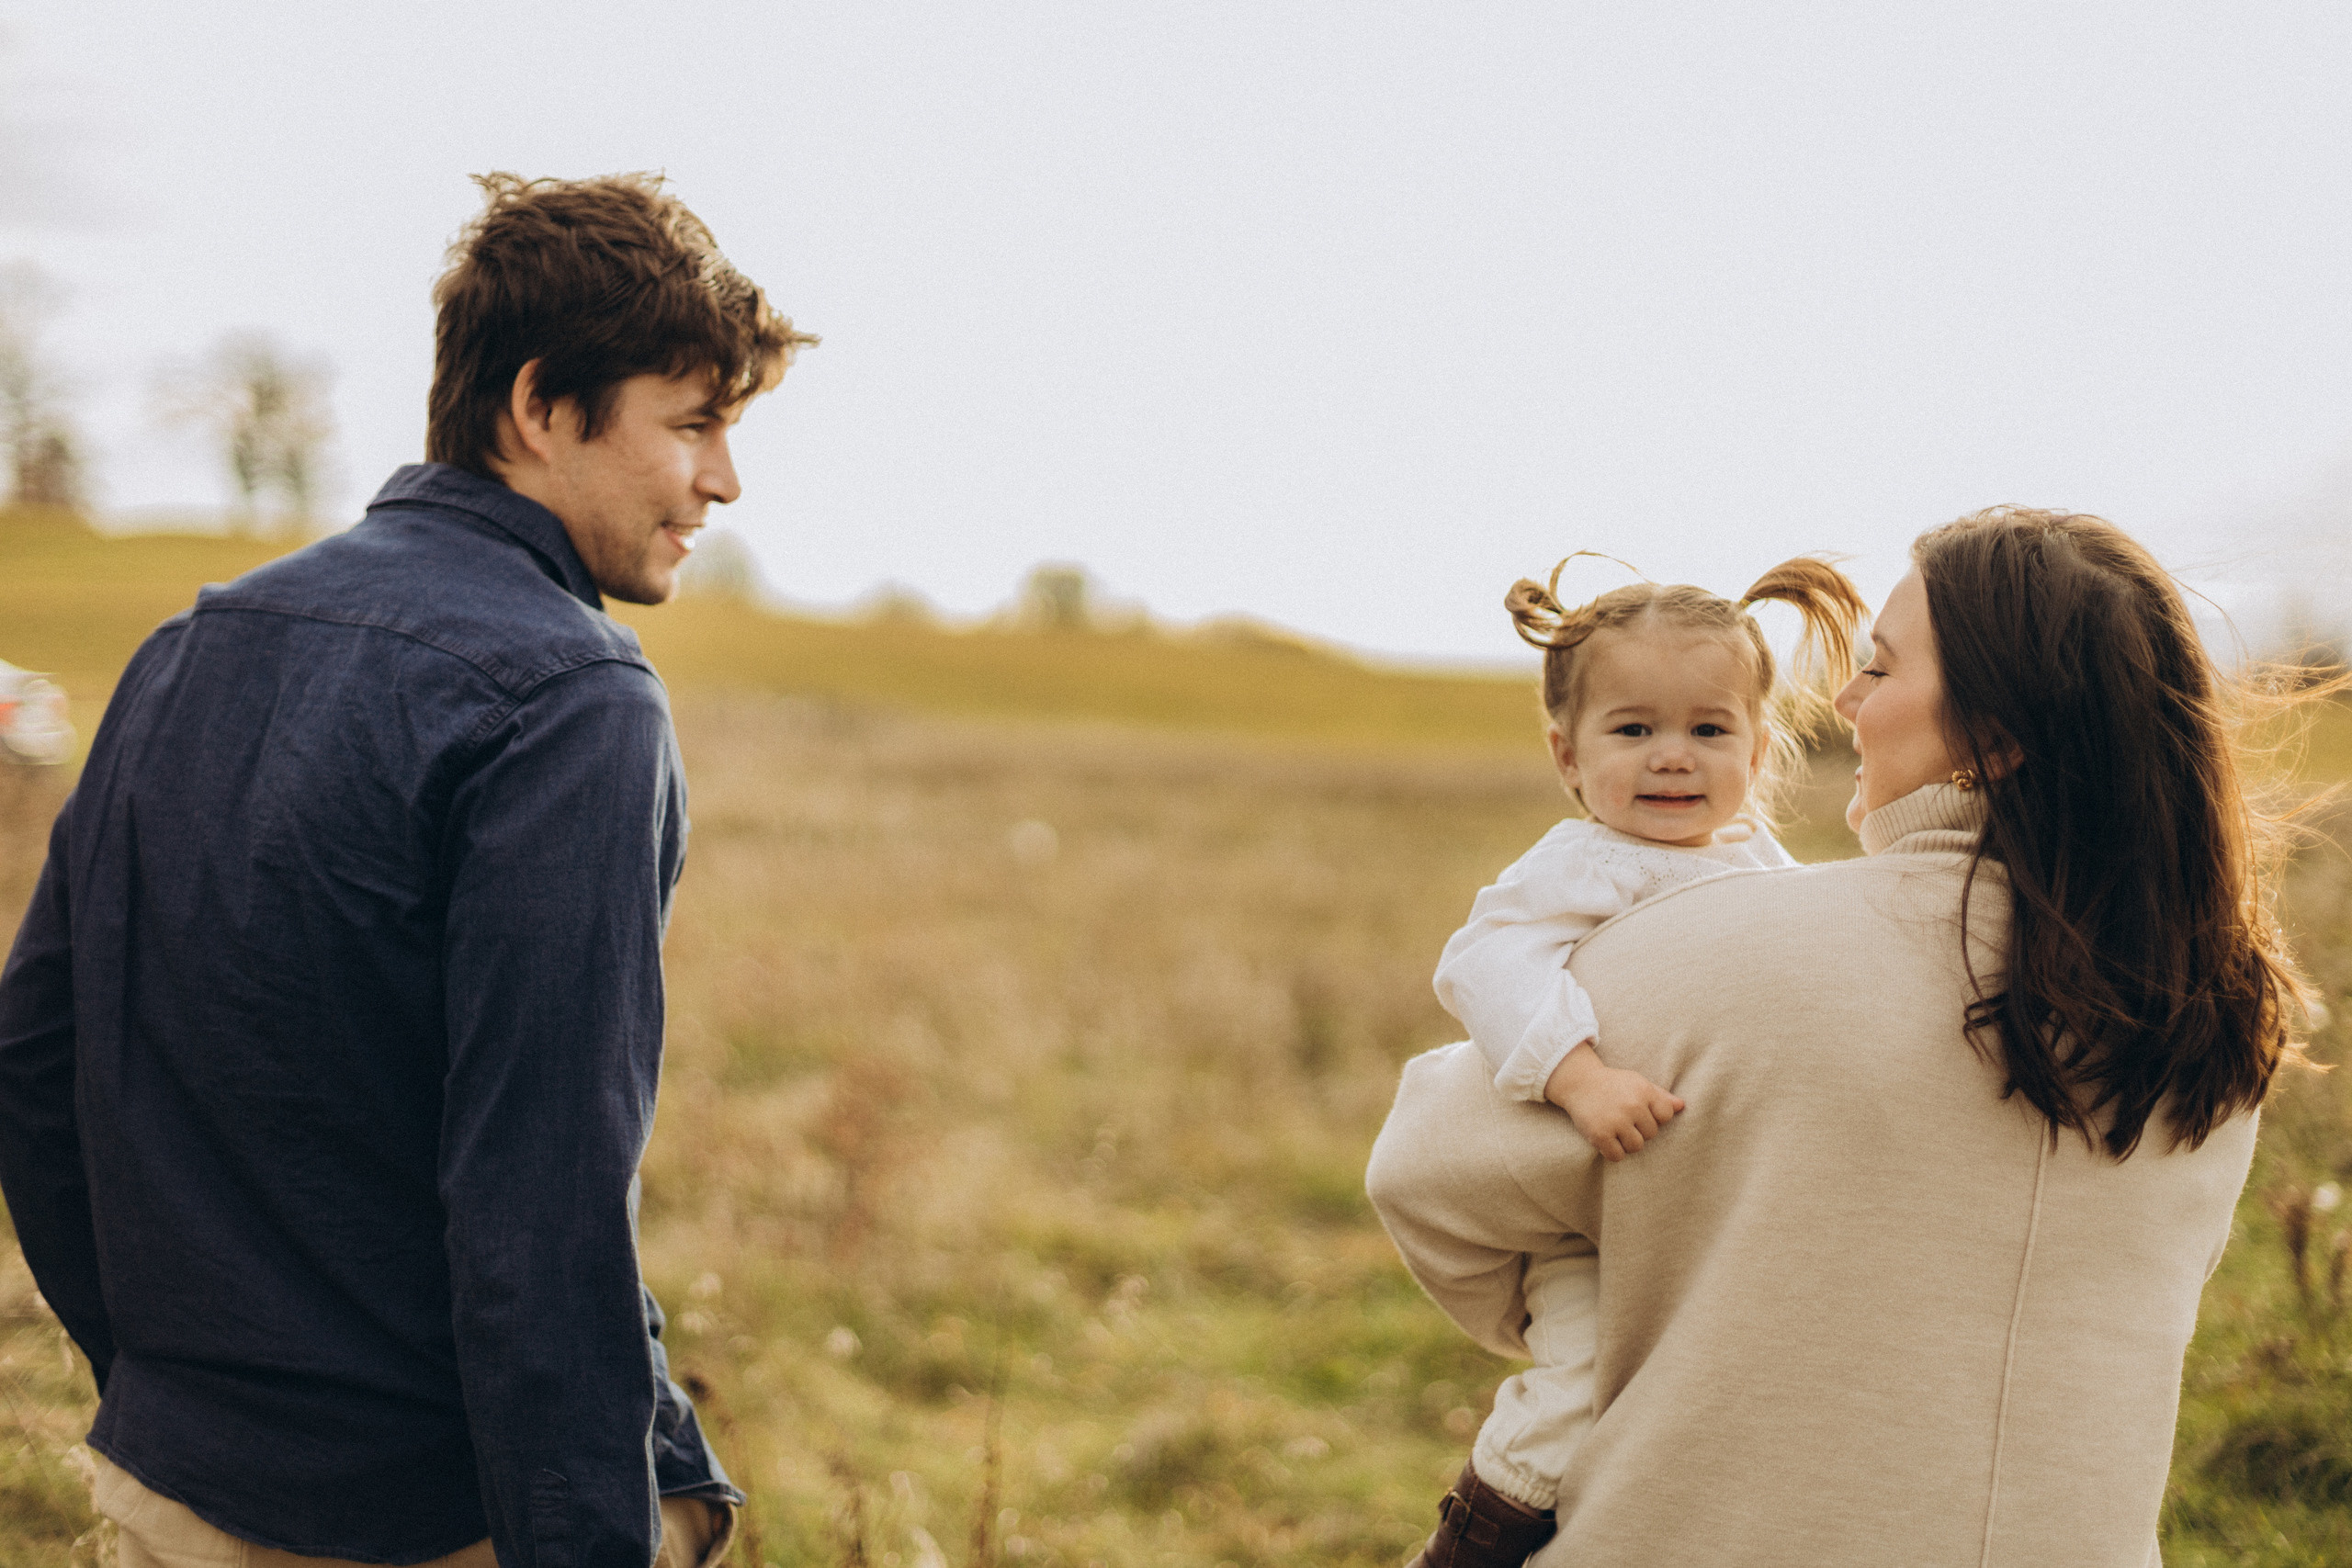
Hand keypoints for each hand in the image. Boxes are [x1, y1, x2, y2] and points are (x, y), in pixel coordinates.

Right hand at [1542, 1045, 1684, 1162]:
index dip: (1654, 1117)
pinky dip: (1613, 1152)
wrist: (1578, 1082)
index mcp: (1644, 1091)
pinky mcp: (1600, 1135)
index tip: (1640, 1112)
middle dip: (1639, 1129)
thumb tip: (1682, 1106)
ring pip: (1636, 1146)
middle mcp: (1632, 1105)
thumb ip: (1660, 1096)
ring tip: (1615, 1130)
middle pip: (1652, 1133)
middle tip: (1623, 1119)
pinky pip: (1617, 1156)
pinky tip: (1607, 1140)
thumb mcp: (1637, 1083)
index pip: (1666, 1116)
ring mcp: (1616, 1121)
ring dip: (1627, 1142)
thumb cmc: (1613, 1084)